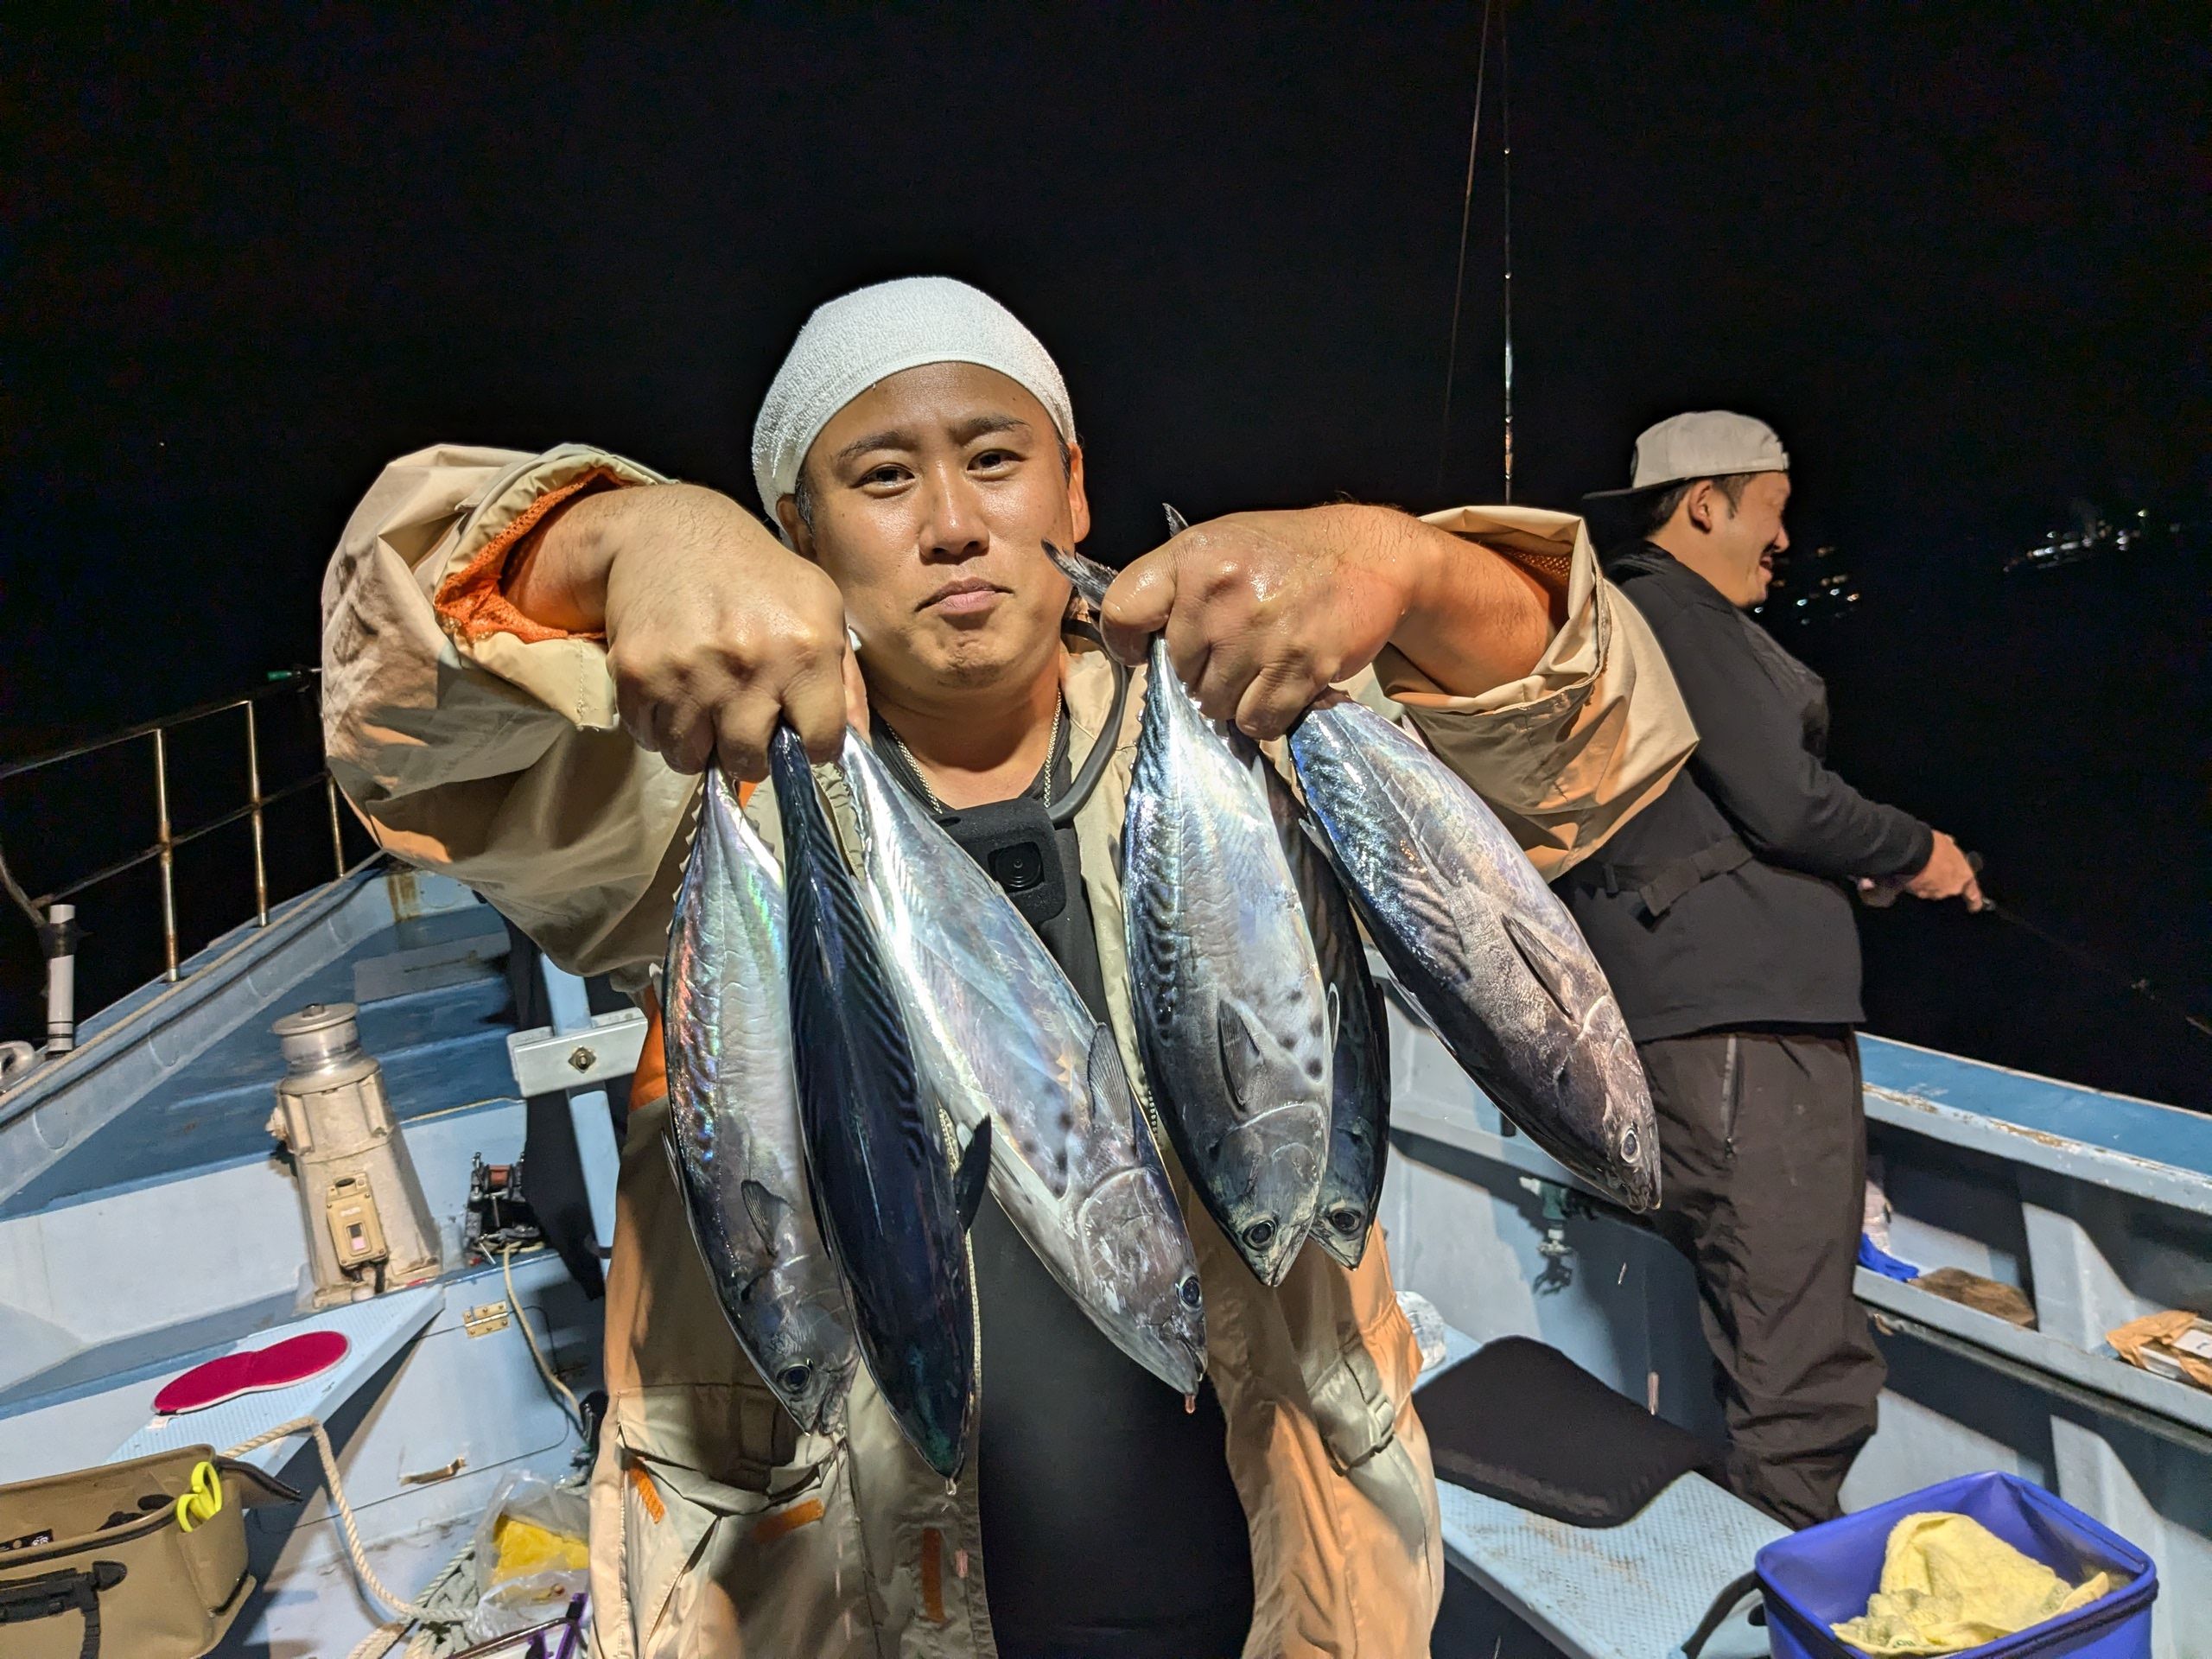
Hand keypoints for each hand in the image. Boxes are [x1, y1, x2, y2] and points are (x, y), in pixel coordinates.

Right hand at [511, 484, 862, 777]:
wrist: (671, 531)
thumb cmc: (759, 575)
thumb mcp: (821, 607)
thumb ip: (845, 680)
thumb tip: (859, 745)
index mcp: (805, 649)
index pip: (821, 743)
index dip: (814, 745)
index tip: (802, 733)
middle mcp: (748, 664)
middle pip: (751, 764)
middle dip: (752, 753)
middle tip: (746, 724)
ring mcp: (688, 671)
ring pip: (693, 759)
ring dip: (701, 744)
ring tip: (707, 707)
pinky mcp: (637, 673)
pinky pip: (650, 737)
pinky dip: (661, 727)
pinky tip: (675, 692)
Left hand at [1093, 506, 1430, 737]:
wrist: (1370, 555)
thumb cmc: (1284, 552)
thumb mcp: (1219, 543)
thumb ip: (1173, 586)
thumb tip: (1137, 645)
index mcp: (1194, 557)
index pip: (1122, 612)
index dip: (1126, 642)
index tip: (1144, 651)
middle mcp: (1222, 594)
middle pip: (1179, 674)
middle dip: (1201, 672)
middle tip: (1233, 651)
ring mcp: (1261, 634)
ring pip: (1215, 704)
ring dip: (1233, 698)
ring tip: (1258, 669)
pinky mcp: (1300, 666)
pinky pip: (1258, 721)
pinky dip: (1266, 715)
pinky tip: (1279, 687)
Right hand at [1903, 831, 1985, 910]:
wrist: (1914, 853)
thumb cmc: (1935, 847)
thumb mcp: (1948, 844)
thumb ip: (1950, 852)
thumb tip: (1947, 847)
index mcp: (1964, 876)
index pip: (1973, 892)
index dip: (1975, 901)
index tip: (1975, 907)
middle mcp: (1951, 888)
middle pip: (1949, 888)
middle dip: (1943, 881)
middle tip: (1934, 869)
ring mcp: (1934, 892)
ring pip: (1933, 889)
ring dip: (1929, 881)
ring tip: (1920, 868)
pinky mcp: (1917, 893)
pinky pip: (1918, 888)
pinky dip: (1916, 883)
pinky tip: (1911, 872)